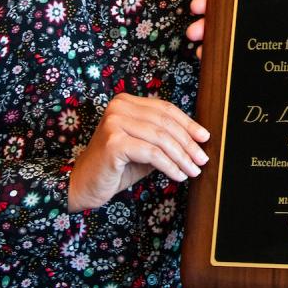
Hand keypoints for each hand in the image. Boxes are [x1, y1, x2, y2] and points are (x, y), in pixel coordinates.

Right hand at [65, 94, 209, 211]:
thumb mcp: (143, 148)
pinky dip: (170, 165)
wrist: (82, 185)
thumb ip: (163, 139)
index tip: (204, 137)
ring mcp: (114, 123)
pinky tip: (178, 175)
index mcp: (125, 102)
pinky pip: (152, 154)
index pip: (165, 109)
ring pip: (161, 138)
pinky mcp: (114, 142)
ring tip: (194, 170)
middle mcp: (119, 107)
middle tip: (202, 158)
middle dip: (188, 142)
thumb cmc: (115, 167)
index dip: (188, 123)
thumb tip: (197, 140)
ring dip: (182, 156)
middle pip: (165, 122)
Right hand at [187, 0, 287, 57]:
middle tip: (195, 32)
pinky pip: (243, 51)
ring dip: (211, 41)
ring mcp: (258, 23)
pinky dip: (227, 56)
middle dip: (205, 23)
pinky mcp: (268, 43)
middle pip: (222, 13)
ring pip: (228, 32)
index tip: (198, 6)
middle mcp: (250, 3)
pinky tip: (217, 63)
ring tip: (202, 51)